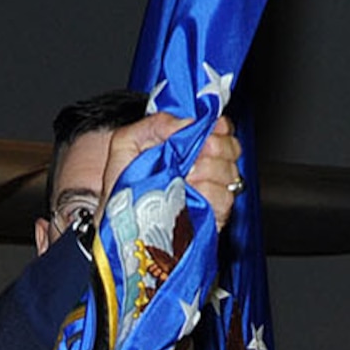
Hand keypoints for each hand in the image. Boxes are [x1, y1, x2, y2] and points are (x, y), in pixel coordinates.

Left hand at [103, 113, 243, 227]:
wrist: (118, 226)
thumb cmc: (122, 189)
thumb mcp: (126, 144)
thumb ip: (154, 124)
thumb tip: (186, 123)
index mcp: (188, 147)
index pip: (220, 129)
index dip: (219, 126)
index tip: (210, 128)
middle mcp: (204, 167)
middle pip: (231, 147)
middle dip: (214, 146)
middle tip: (192, 156)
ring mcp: (211, 191)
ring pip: (230, 170)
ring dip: (208, 169)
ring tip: (184, 178)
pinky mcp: (214, 215)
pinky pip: (225, 196)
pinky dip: (209, 192)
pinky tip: (190, 194)